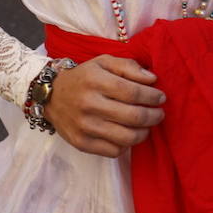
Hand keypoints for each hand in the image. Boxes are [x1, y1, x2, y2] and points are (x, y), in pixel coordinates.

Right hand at [44, 55, 165, 157]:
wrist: (51, 96)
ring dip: (144, 133)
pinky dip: (127, 144)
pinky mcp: (81, 143)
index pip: (133, 92)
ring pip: (127, 137)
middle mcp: (89, 104)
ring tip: (147, 126)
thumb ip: (129, 66)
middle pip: (133, 116)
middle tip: (159, 114)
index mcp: (95, 80)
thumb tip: (153, 80)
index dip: (152, 96)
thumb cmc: (83, 77)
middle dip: (153, 116)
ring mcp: (84, 126)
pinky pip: (114, 150)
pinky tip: (128, 134)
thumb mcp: (103, 62)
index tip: (161, 98)